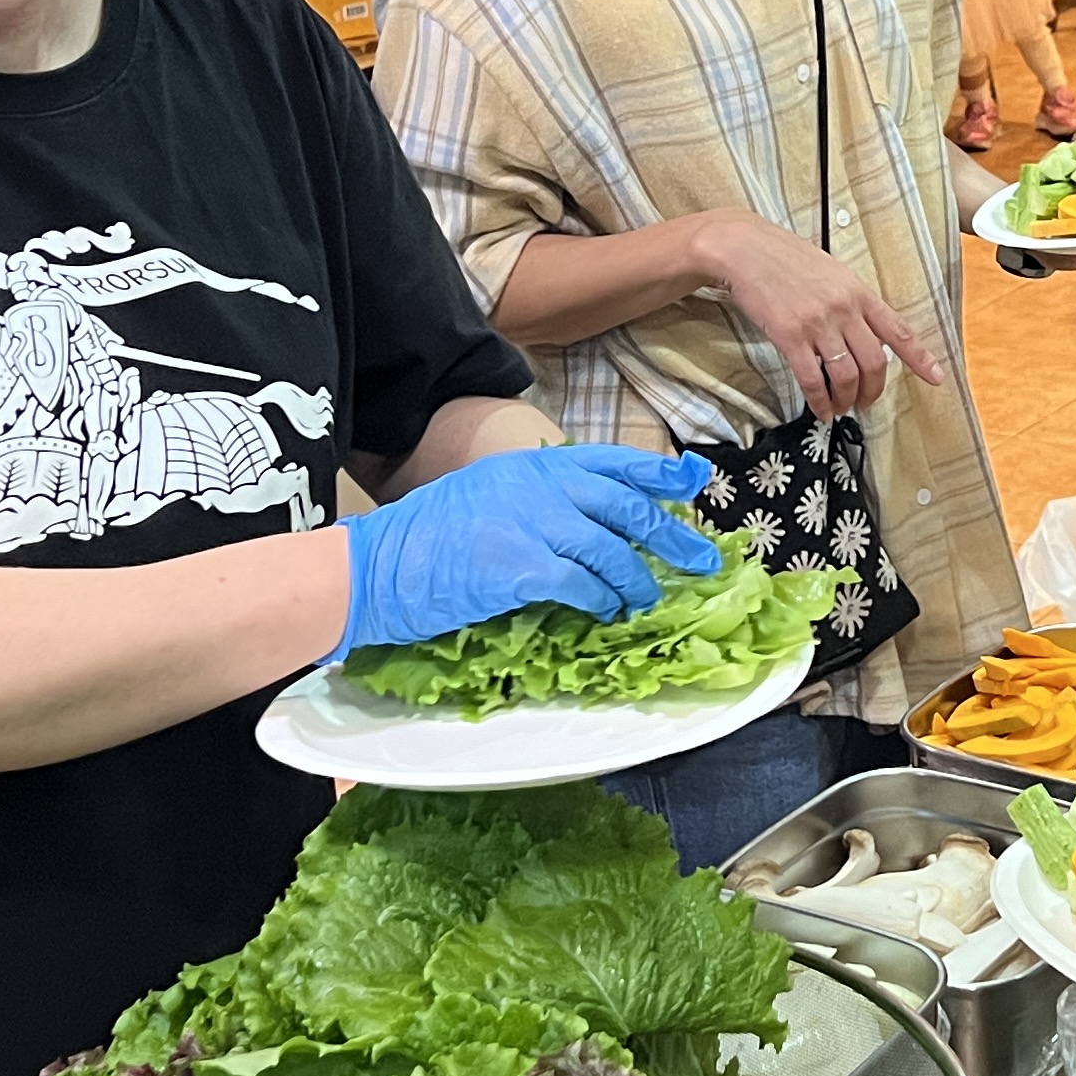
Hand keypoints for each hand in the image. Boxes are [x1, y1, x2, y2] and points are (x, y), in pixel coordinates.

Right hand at [340, 443, 717, 654]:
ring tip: (645, 601)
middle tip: (702, 561)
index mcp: (531, 465)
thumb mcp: (486, 497)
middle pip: (626, 507)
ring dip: (635, 581)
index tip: (695, 483)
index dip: (658, 474)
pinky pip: (583, 585)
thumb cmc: (423, 541)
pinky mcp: (522, 567)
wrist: (373, 567)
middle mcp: (538, 485)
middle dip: (671, 535)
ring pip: (611, 550)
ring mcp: (531, 522)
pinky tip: (606, 613)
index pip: (611, 462)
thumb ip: (536, 502)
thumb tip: (587, 527)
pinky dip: (601, 602)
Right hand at [694, 214, 945, 417]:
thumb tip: (864, 333)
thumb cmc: (786, 259)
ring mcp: (818, 323)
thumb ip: (851, 302)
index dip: (920, 358)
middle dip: (873, 391)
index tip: (936, 378)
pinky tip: (820, 409)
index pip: (898, 330)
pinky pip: (812, 379)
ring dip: (847, 399)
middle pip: (874, 363)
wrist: (746, 249)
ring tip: (841, 407)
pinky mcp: (790, 336)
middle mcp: (844, 309)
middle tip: (865, 404)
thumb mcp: (832, 273)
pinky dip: (819, 401)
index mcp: (859, 292)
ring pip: (846, 375)